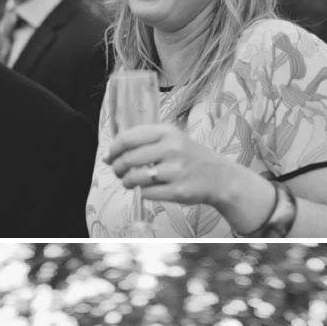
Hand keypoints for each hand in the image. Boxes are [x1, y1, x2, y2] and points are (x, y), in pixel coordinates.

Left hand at [104, 121, 224, 206]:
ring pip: (135, 178)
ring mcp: (175, 171)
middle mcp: (171, 149)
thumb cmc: (189, 157)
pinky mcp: (177, 191)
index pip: (128, 138)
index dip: (113, 149)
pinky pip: (147, 193)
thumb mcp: (171, 139)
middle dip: (117, 168)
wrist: (218, 177)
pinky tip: (148, 189)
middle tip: (118, 173)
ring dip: (127, 182)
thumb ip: (142, 143)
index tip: (110, 157)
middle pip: (128, 159)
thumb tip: (108, 157)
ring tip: (129, 182)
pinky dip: (142, 193)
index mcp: (167, 132)